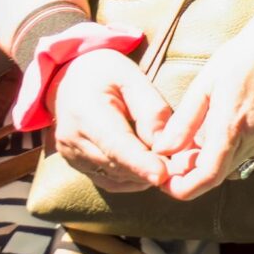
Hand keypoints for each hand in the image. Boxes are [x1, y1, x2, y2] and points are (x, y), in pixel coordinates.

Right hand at [50, 47, 173, 193]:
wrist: (69, 79)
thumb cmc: (104, 72)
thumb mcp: (130, 76)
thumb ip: (149, 108)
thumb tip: (164, 143)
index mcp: (85, 113)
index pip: (115, 145)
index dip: (140, 163)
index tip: (163, 175)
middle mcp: (73, 140)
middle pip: (116, 165)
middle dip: (150, 170)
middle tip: (184, 169)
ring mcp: (72, 156)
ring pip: (115, 177)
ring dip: (143, 176)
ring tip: (172, 166)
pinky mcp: (77, 165)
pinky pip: (109, 180)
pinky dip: (132, 179)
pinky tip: (150, 168)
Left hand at [152, 12, 253, 197]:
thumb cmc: (242, 57)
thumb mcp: (204, 84)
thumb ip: (184, 121)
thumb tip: (163, 150)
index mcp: (232, 125)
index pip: (207, 177)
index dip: (184, 188)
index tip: (168, 182)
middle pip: (219, 176)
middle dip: (193, 174)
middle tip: (178, 155)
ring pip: (235, 168)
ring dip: (215, 165)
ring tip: (202, 142)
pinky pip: (252, 158)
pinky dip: (234, 155)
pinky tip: (228, 134)